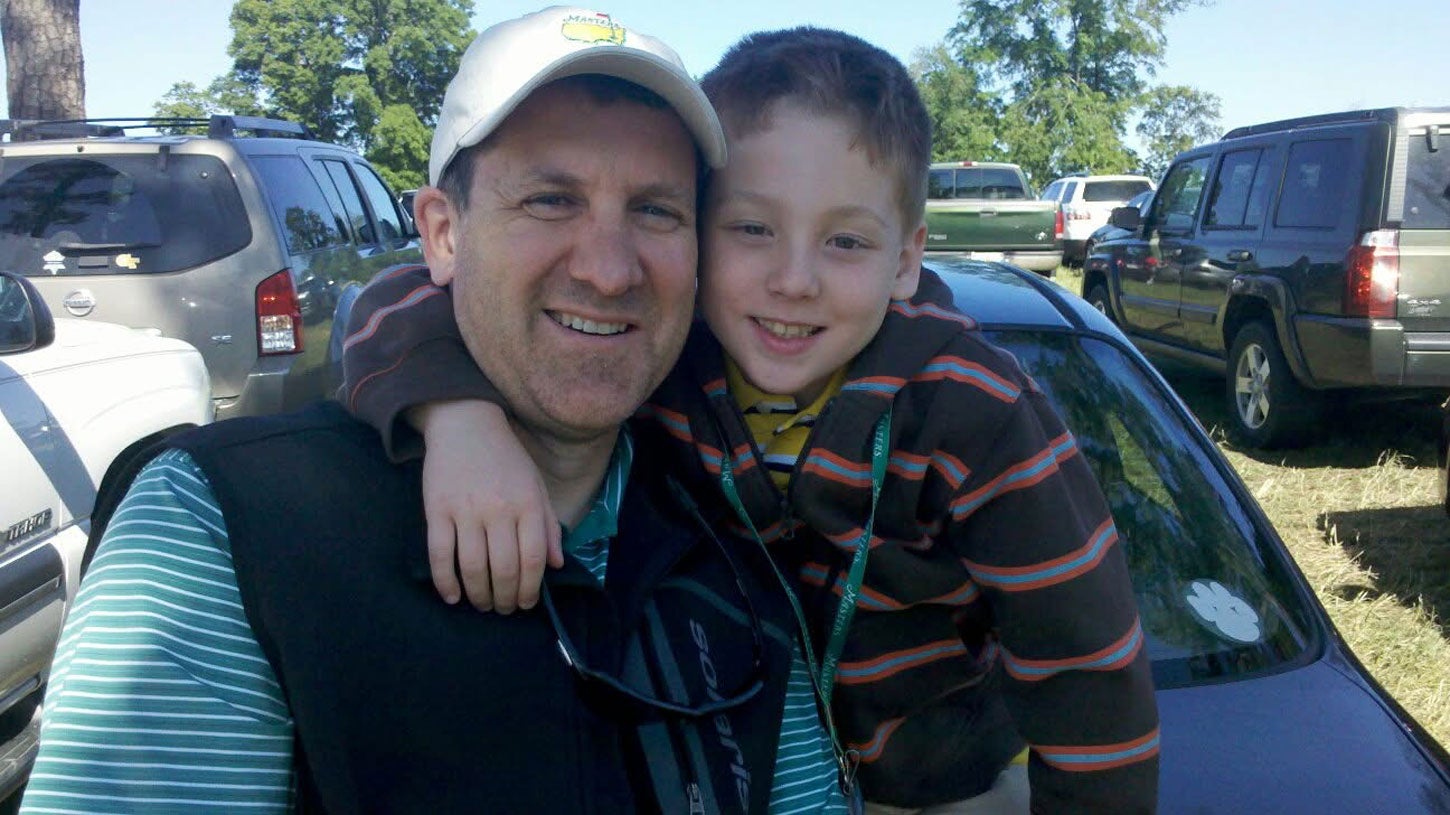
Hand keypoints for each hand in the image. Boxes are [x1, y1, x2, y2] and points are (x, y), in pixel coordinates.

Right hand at [412, 400, 562, 612]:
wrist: (466, 423)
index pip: (533, 559)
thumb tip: (556, 565)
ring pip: (473, 566)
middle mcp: (499, 509)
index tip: (526, 603)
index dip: (530, 589)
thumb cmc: (506, 459)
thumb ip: (548, 525)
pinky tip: (453, 596)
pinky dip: (445, 581)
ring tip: (482, 604)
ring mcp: (466, 509)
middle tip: (504, 609)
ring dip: (479, 594)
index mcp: (527, 504)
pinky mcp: (436, 509)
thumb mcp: (536, 486)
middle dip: (506, 598)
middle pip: (504, 568)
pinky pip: (440, 553)